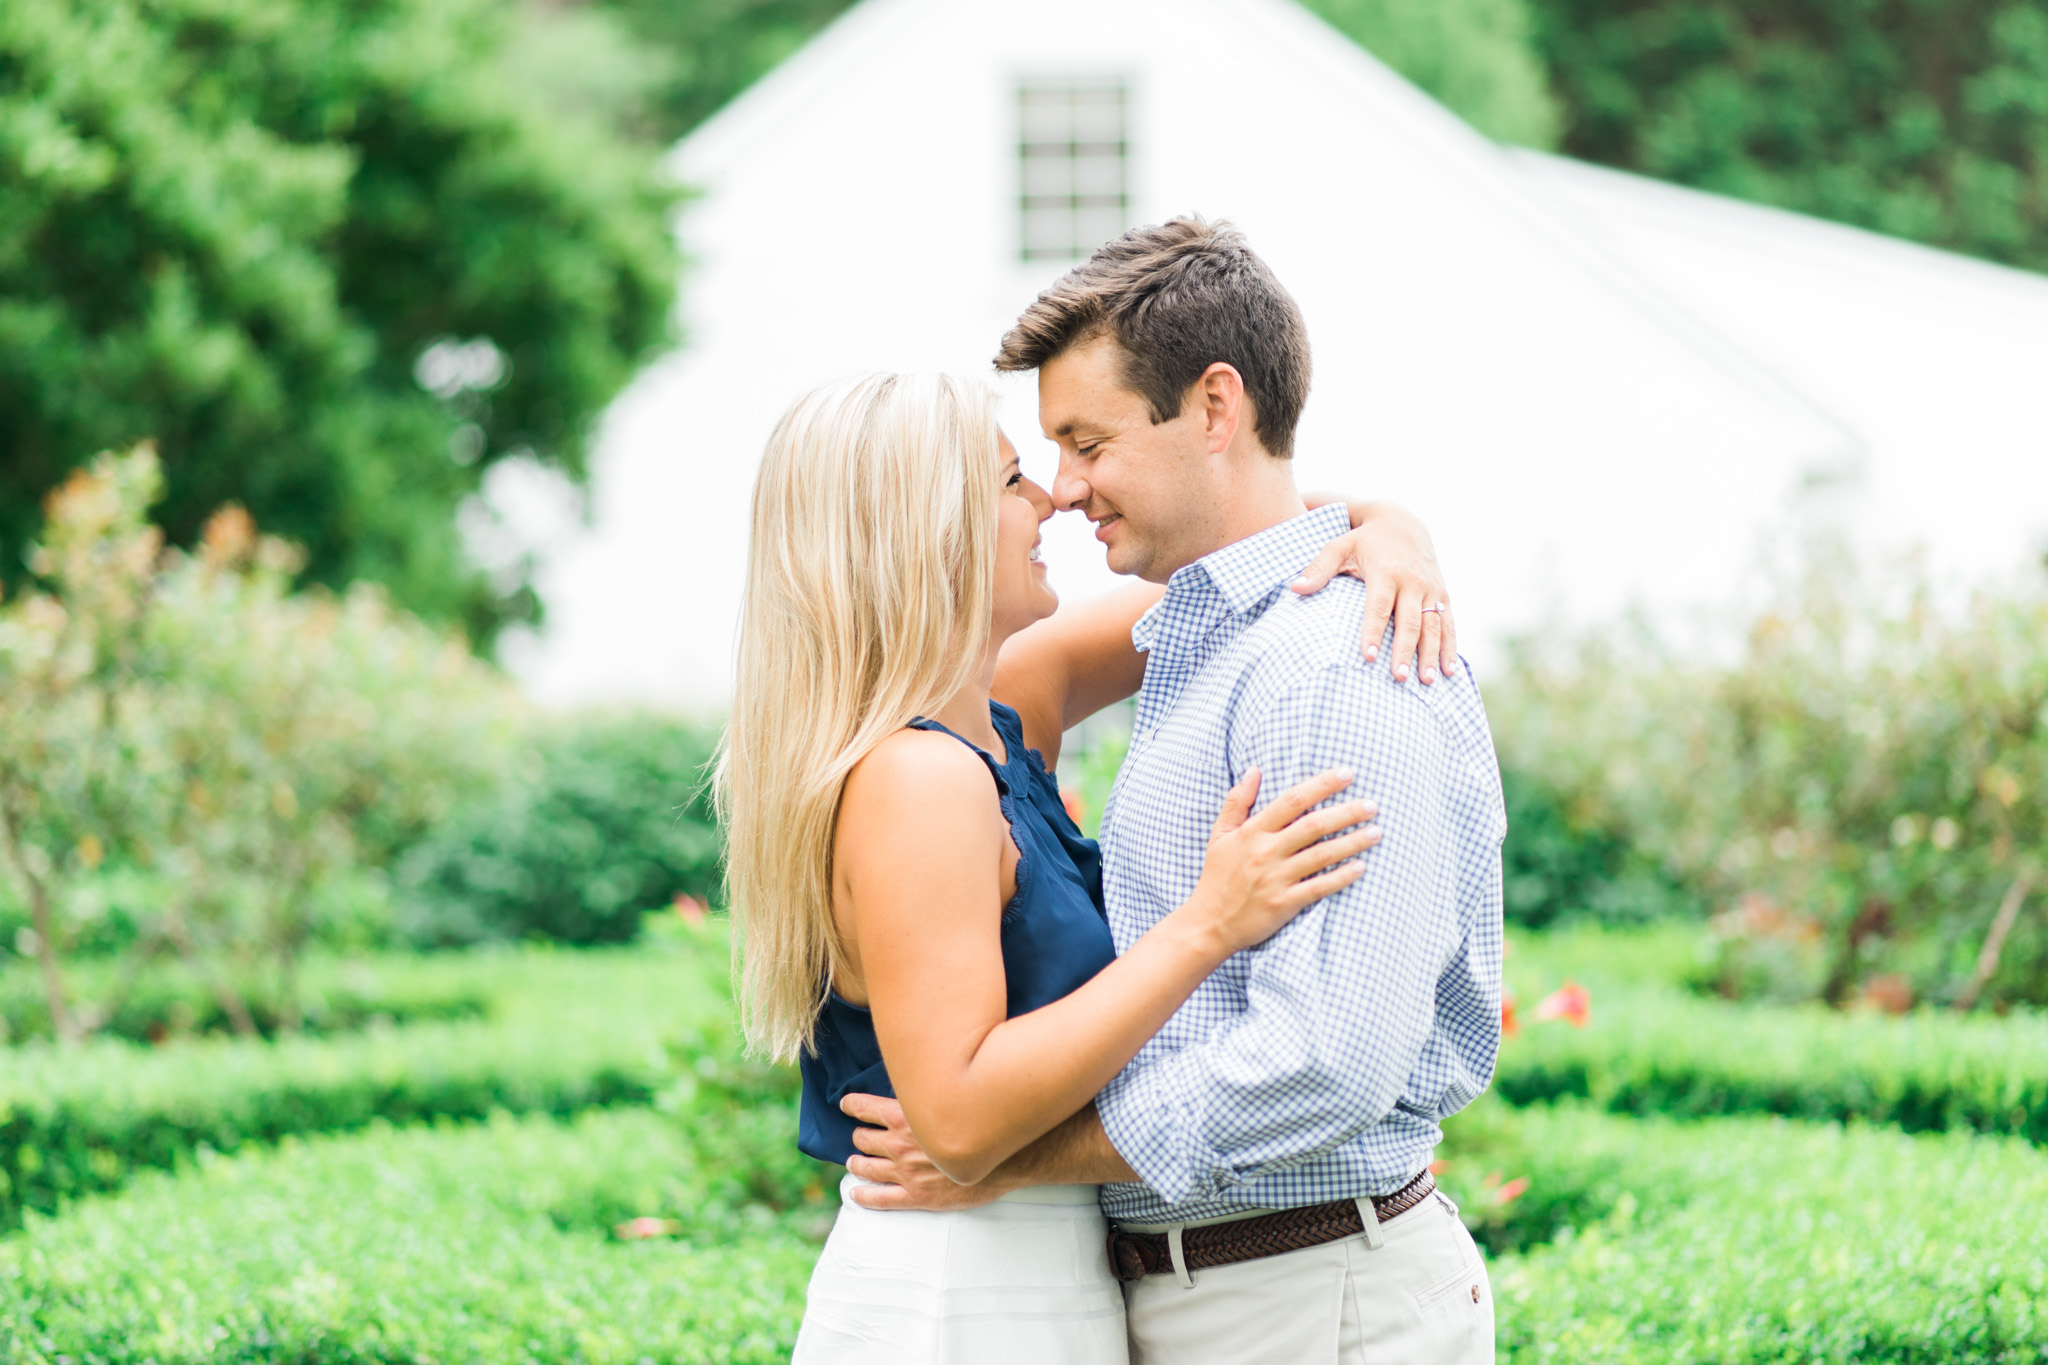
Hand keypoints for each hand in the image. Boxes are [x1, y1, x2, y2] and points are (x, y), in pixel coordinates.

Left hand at [839, 1093, 1009, 1210]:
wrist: (1009, 1158)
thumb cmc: (983, 1123)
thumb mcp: (950, 1099)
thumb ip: (926, 1096)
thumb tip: (912, 1085)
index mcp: (905, 1117)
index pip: (865, 1108)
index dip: (852, 1105)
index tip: (846, 1105)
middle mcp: (900, 1145)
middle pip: (864, 1139)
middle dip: (860, 1137)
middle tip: (860, 1137)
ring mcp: (906, 1173)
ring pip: (866, 1167)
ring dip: (857, 1163)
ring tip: (854, 1163)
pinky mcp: (917, 1196)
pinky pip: (880, 1199)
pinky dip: (864, 1196)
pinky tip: (856, 1194)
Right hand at [1189, 768, 1379, 953]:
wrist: (1209, 923)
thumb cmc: (1217, 876)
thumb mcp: (1220, 835)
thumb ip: (1237, 800)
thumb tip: (1254, 769)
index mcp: (1252, 831)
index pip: (1292, 800)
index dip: (1321, 784)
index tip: (1347, 774)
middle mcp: (1265, 852)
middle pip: (1313, 825)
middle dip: (1347, 812)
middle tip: (1373, 805)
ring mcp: (1276, 878)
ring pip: (1322, 855)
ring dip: (1352, 842)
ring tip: (1376, 833)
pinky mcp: (1284, 903)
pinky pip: (1319, 887)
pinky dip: (1341, 877)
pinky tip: (1361, 867)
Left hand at [1293, 497, 1457, 683]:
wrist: (1402, 522)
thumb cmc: (1363, 539)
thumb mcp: (1339, 546)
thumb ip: (1318, 568)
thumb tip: (1294, 589)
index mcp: (1386, 571)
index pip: (1378, 606)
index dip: (1373, 632)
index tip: (1367, 657)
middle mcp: (1413, 581)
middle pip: (1409, 621)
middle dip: (1405, 651)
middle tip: (1398, 678)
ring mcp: (1431, 589)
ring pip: (1434, 626)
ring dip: (1431, 655)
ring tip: (1424, 682)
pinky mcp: (1442, 595)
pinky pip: (1449, 623)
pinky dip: (1450, 647)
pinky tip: (1448, 671)